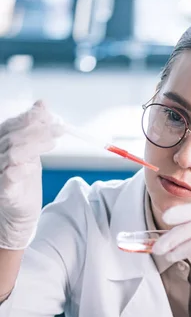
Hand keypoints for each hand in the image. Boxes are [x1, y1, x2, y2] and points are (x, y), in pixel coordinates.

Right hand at [0, 101, 63, 249]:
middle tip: (58, 129)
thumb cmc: (23, 180)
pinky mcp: (3, 191)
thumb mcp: (32, 150)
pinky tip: (32, 166)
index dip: (31, 118)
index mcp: (1, 144)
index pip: (12, 125)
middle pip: (13, 137)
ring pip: (13, 153)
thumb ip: (35, 128)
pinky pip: (9, 176)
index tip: (50, 115)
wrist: (19, 212)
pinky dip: (21, 169)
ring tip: (52, 142)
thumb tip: (42, 104)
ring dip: (34, 145)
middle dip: (38, 130)